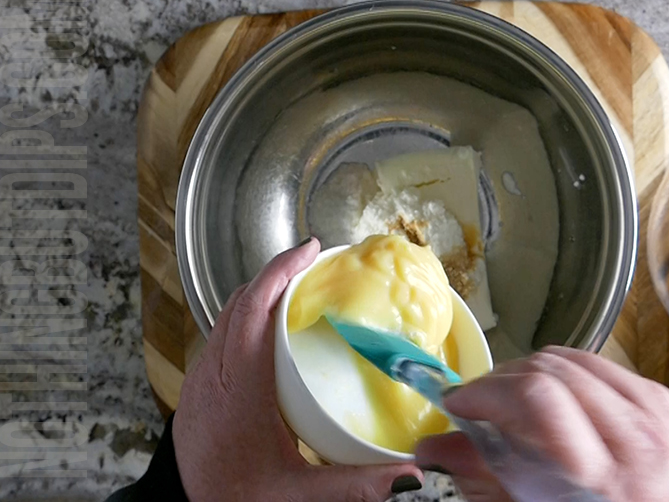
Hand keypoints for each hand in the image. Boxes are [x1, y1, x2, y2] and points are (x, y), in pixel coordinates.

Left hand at [172, 238, 423, 501]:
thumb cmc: (230, 501)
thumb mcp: (298, 495)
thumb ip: (356, 485)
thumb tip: (407, 475)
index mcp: (238, 387)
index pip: (254, 308)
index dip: (280, 271)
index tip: (308, 250)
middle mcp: (214, 373)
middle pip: (240, 301)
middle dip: (276, 274)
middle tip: (314, 265)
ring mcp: (203, 378)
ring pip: (229, 315)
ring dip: (262, 294)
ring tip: (299, 290)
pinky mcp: (202, 388)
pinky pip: (224, 334)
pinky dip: (250, 317)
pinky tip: (275, 332)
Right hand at [416, 346, 668, 501]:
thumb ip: (481, 478)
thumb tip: (430, 445)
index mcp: (606, 478)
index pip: (538, 398)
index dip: (487, 391)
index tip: (457, 402)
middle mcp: (639, 440)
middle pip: (550, 373)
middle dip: (500, 381)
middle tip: (477, 404)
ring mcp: (655, 416)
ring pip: (570, 359)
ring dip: (529, 373)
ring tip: (512, 401)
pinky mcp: (662, 400)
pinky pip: (597, 363)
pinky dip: (564, 372)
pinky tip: (552, 396)